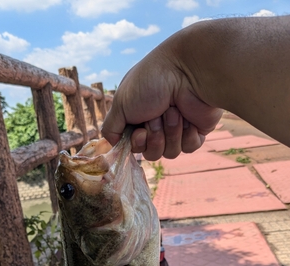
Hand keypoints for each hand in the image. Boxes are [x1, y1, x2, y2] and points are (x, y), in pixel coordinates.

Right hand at [101, 37, 222, 160]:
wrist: (187, 71)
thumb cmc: (151, 82)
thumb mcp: (120, 104)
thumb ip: (110, 128)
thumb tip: (113, 145)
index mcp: (139, 117)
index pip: (135, 146)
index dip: (137, 143)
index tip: (140, 131)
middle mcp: (157, 124)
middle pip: (152, 153)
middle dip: (155, 137)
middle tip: (158, 114)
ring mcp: (178, 128)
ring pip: (170, 152)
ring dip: (171, 132)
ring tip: (174, 110)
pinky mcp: (197, 131)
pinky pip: (189, 148)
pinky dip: (187, 134)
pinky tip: (189, 117)